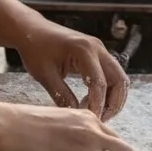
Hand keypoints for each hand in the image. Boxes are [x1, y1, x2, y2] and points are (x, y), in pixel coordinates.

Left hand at [15, 20, 129, 121]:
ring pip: (119, 78)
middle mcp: (97, 48)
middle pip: (119, 80)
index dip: (97, 104)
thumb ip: (61, 96)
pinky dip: (109, 90)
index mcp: (84, 50)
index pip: (99, 82)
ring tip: (98, 113)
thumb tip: (76, 116)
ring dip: (114, 98)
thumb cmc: (35, 49)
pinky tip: (92, 101)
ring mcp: (100, 50)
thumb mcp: (45, 75)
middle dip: (113, 103)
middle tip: (99, 120)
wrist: (32, 30)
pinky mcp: (98, 54)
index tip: (91, 120)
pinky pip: (112, 74)